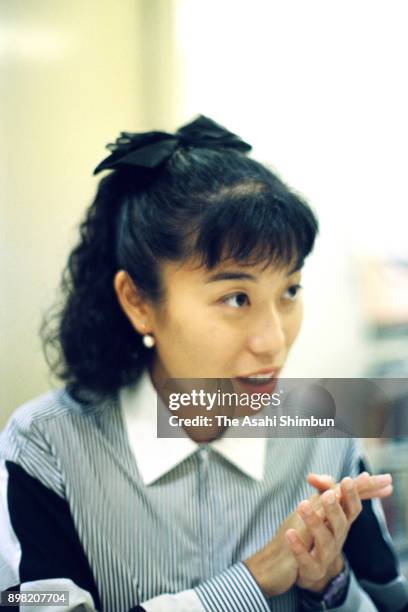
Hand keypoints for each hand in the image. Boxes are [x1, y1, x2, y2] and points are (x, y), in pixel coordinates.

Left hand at [243, 472, 392, 597]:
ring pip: (325, 541)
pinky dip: (298, 547)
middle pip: (341, 524)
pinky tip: (289, 533)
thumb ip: (321, 490)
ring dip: (314, 523)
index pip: (353, 509)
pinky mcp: (312, 569)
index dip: (352, 495)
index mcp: (341, 523)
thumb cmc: (318, 533)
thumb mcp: (321, 510)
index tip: (347, 480)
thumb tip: (313, 476)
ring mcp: (326, 556)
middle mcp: (337, 539)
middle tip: (328, 495)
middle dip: (335, 508)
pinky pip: (307, 559)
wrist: (310, 570)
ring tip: (302, 505)